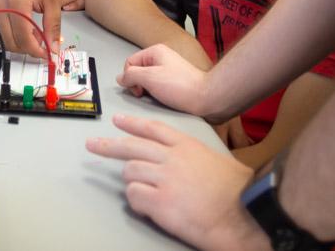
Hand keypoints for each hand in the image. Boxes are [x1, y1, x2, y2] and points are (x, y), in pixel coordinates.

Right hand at [0, 0, 59, 57]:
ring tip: (36, 35)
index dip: (36, 51)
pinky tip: (25, 29)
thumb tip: (54, 47)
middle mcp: (0, 6)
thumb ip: (52, 25)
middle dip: (28, 49)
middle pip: (11, 42)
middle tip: (44, 44)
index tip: (48, 53)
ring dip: (19, 43)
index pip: (23, 38)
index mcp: (16, 3)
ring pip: (3, 39)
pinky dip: (12, 35)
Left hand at [86, 114, 268, 250]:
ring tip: (146, 193)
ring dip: (133, 182)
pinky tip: (149, 207)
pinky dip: (137, 202)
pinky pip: (134, 196)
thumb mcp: (214, 160)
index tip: (117, 120)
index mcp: (186, 145)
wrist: (241, 214)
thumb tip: (181, 163)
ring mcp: (163, 178)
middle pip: (131, 146)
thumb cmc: (235, 190)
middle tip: (92, 145)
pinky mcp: (159, 201)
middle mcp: (171, 157)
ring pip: (129, 172)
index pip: (152, 129)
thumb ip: (192, 156)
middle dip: (108, 145)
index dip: (132, 124)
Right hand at [118, 43, 213, 117]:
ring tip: (157, 96)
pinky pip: (156, 86)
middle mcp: (161, 58)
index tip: (137, 89)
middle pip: (137, 71)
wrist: (206, 99)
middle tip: (146, 94)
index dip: (129, 78)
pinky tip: (163, 98)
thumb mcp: (149, 78)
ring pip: (146, 81)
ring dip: (147, 90)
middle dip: (138, 85)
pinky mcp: (173, 82)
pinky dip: (155, 94)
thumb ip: (131, 76)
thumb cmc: (182, 87)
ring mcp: (168, 70)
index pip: (129, 63)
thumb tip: (120, 78)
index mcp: (155, 52)